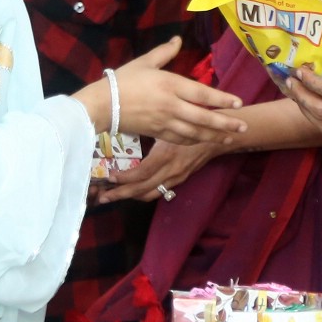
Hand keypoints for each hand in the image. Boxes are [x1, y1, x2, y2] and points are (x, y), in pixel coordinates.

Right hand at [82, 38, 246, 144]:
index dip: (222, 100)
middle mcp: (171, 105)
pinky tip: (204, 140)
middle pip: (204, 117)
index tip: (238, 103)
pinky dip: (195, 140)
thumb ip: (164, 52)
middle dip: (226, 123)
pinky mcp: (157, 133)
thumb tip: (177, 40)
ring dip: (214, 135)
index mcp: (170, 85)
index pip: (203, 94)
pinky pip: (181, 139)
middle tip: (243, 126)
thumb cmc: (123, 80)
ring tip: (231, 136)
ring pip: (195, 132)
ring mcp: (165, 122)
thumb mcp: (145, 62)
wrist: (103, 105)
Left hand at [96, 137, 221, 203]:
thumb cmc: (191, 123)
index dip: (124, 179)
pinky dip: (144, 192)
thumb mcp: (168, 126)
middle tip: (102, 198)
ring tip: (114, 196)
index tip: (109, 178)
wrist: (218, 135)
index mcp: (166, 156)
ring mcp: (177, 177)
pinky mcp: (181, 179)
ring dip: (131, 196)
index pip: (141, 174)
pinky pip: (159, 190)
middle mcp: (171, 171)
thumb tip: (124, 126)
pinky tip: (134, 190)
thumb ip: (150, 132)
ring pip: (151, 193)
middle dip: (121, 194)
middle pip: (143, 189)